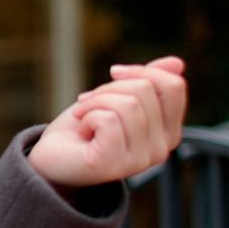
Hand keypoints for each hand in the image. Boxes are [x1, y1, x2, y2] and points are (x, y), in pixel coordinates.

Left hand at [28, 56, 188, 191]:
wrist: (51, 157)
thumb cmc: (84, 126)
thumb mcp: (117, 98)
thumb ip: (147, 83)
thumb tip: (177, 63)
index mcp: (168, 133)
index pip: (174, 87)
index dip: (141, 71)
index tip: (114, 73)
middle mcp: (161, 150)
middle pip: (145, 90)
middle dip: (108, 88)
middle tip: (88, 103)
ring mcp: (140, 161)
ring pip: (128, 104)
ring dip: (94, 102)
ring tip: (83, 117)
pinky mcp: (114, 165)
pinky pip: (108, 120)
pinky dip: (87, 117)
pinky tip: (82, 132)